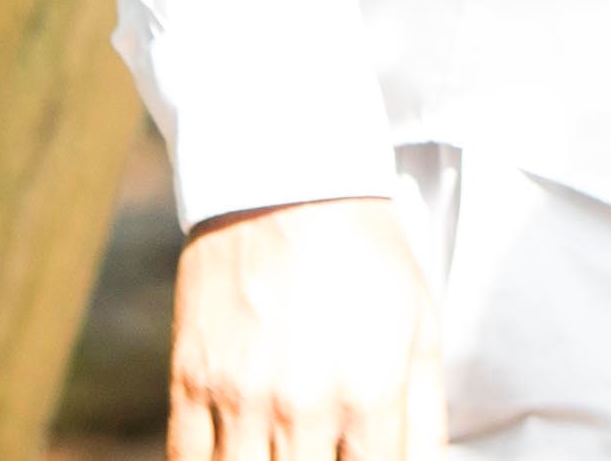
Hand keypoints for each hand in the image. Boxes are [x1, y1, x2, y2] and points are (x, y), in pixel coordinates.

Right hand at [173, 195, 438, 460]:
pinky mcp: (190, 378)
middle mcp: (304, 404)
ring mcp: (241, 395)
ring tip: (280, 448)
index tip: (360, 457)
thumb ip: (424, 417)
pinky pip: (187, 460)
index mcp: (369, 393)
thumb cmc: (363, 250)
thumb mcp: (420, 327)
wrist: (288, 177)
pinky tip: (235, 450)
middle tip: (318, 447)